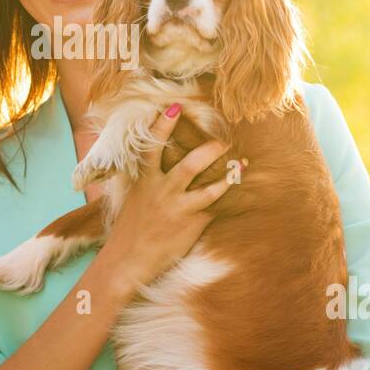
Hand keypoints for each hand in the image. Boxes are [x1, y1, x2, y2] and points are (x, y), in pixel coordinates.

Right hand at [101, 103, 234, 293]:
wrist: (127, 261)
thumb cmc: (130, 228)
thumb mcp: (133, 197)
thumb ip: (146, 179)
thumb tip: (154, 160)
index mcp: (145, 181)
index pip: (153, 147)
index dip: (163, 126)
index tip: (174, 107)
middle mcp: (162, 192)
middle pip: (191, 165)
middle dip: (210, 149)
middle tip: (224, 141)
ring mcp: (178, 209)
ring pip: (210, 188)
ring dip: (229, 175)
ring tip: (242, 164)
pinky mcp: (192, 225)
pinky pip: (214, 209)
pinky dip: (227, 200)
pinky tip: (241, 194)